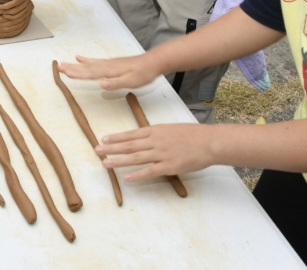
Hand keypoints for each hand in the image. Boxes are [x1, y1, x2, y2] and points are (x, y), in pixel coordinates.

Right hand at [58, 54, 160, 90]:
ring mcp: (108, 63)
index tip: (63, 72)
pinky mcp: (112, 63)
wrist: (153, 62)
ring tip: (64, 63)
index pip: (90, 73)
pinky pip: (95, 61)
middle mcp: (106, 65)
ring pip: (88, 64)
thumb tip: (101, 83)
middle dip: (72, 68)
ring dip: (76, 64)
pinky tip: (80, 57)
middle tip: (58, 67)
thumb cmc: (143, 73)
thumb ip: (115, 83)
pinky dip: (86, 59)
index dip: (76, 73)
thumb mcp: (131, 81)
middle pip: (86, 67)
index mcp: (109, 71)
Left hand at [95, 124, 214, 181]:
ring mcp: (162, 154)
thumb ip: (156, 133)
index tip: (103, 138)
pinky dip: (137, 175)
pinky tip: (127, 178)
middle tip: (97, 150)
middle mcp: (155, 141)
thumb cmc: (192, 135)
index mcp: (155, 130)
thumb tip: (143, 137)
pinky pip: (150, 171)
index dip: (116, 137)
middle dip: (112, 148)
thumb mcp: (170, 128)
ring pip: (136, 158)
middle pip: (129, 145)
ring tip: (106, 163)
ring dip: (119, 161)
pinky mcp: (170, 166)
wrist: (208, 142)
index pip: (131, 134)